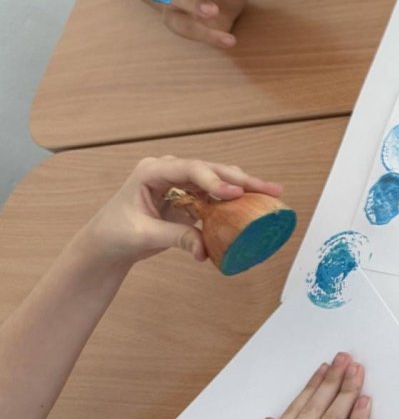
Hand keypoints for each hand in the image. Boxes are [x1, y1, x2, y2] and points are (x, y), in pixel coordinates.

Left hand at [79, 156, 282, 264]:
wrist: (107, 242)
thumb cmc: (116, 233)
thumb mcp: (145, 235)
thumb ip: (177, 238)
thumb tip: (205, 249)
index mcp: (151, 172)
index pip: (188, 170)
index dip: (213, 179)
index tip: (234, 192)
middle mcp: (168, 171)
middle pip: (210, 170)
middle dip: (241, 179)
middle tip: (268, 189)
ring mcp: (180, 182)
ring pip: (217, 179)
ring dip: (243, 186)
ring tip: (270, 192)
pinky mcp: (188, 196)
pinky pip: (215, 195)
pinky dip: (234, 200)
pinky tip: (253, 204)